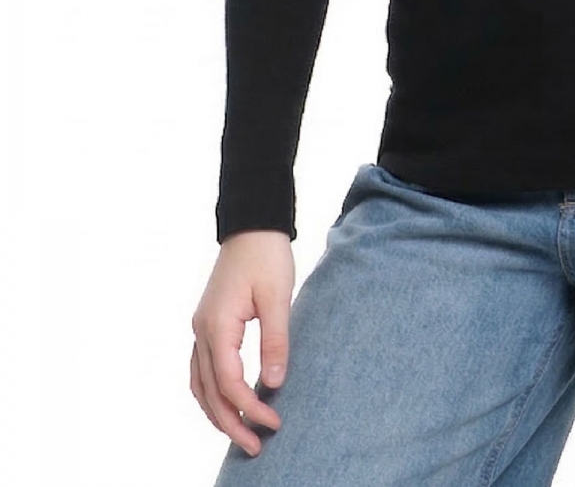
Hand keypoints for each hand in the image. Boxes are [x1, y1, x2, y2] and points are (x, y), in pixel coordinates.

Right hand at [190, 231, 294, 457]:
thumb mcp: (277, 297)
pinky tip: (228, 403)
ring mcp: (200, 328)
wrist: (252, 225)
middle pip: (210, 393)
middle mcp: (201, 331)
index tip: (275, 423)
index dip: (251, 408)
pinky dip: (212, 393)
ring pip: (200, 385)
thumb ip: (275, 341)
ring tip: (242, 434)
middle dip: (232, 423)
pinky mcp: (207, 324)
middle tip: (256, 447)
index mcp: (217, 326)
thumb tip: (275, 383)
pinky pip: (202, 370)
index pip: (229, 383)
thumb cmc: (266, 256)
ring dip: (218, 413)